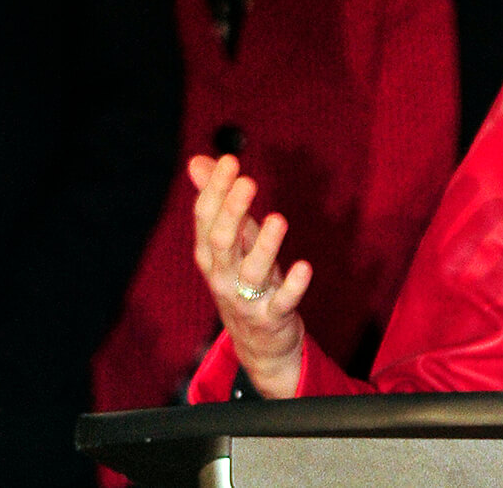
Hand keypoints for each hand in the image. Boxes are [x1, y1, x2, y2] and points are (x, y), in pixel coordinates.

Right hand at [190, 154, 309, 397]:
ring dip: (264, 245)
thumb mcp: (234, 240)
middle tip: (249, 181)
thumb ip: (219, 201)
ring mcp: (246, 300)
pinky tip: (304, 267)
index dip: (216, 190)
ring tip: (278, 219)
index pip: (205, 219)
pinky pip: (281, 302)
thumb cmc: (246, 280)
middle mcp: (223, 277)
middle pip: (221, 242)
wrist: (259, 342)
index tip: (230, 160)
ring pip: (250, 271)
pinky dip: (293, 286)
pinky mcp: (272, 318)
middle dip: (232, 211)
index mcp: (211, 255)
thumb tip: (198, 161)